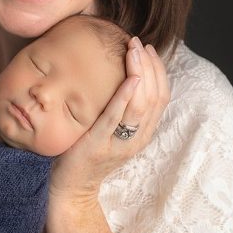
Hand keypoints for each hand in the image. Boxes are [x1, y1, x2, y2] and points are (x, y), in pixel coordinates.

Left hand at [49, 36, 170, 202]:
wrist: (71, 190)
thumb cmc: (87, 153)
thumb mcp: (111, 129)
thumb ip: (120, 108)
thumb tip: (122, 73)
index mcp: (142, 133)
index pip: (161, 96)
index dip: (159, 70)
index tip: (149, 48)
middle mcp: (137, 138)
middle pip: (155, 96)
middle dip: (150, 65)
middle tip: (139, 42)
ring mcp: (120, 144)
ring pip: (142, 105)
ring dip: (140, 72)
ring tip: (133, 50)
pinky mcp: (100, 145)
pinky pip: (117, 118)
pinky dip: (126, 96)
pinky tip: (129, 78)